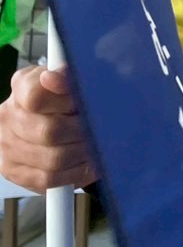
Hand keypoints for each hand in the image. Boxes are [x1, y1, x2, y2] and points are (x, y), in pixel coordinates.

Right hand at [0, 66, 96, 189]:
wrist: (55, 117)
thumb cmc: (70, 97)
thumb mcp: (75, 79)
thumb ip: (71, 76)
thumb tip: (60, 76)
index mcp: (23, 85)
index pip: (36, 96)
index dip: (68, 102)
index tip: (84, 103)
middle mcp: (8, 116)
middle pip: (50, 131)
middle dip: (82, 132)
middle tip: (100, 129)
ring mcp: (7, 146)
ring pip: (53, 158)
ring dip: (81, 153)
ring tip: (96, 145)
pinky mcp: (13, 171)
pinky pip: (48, 178)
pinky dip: (73, 172)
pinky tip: (86, 162)